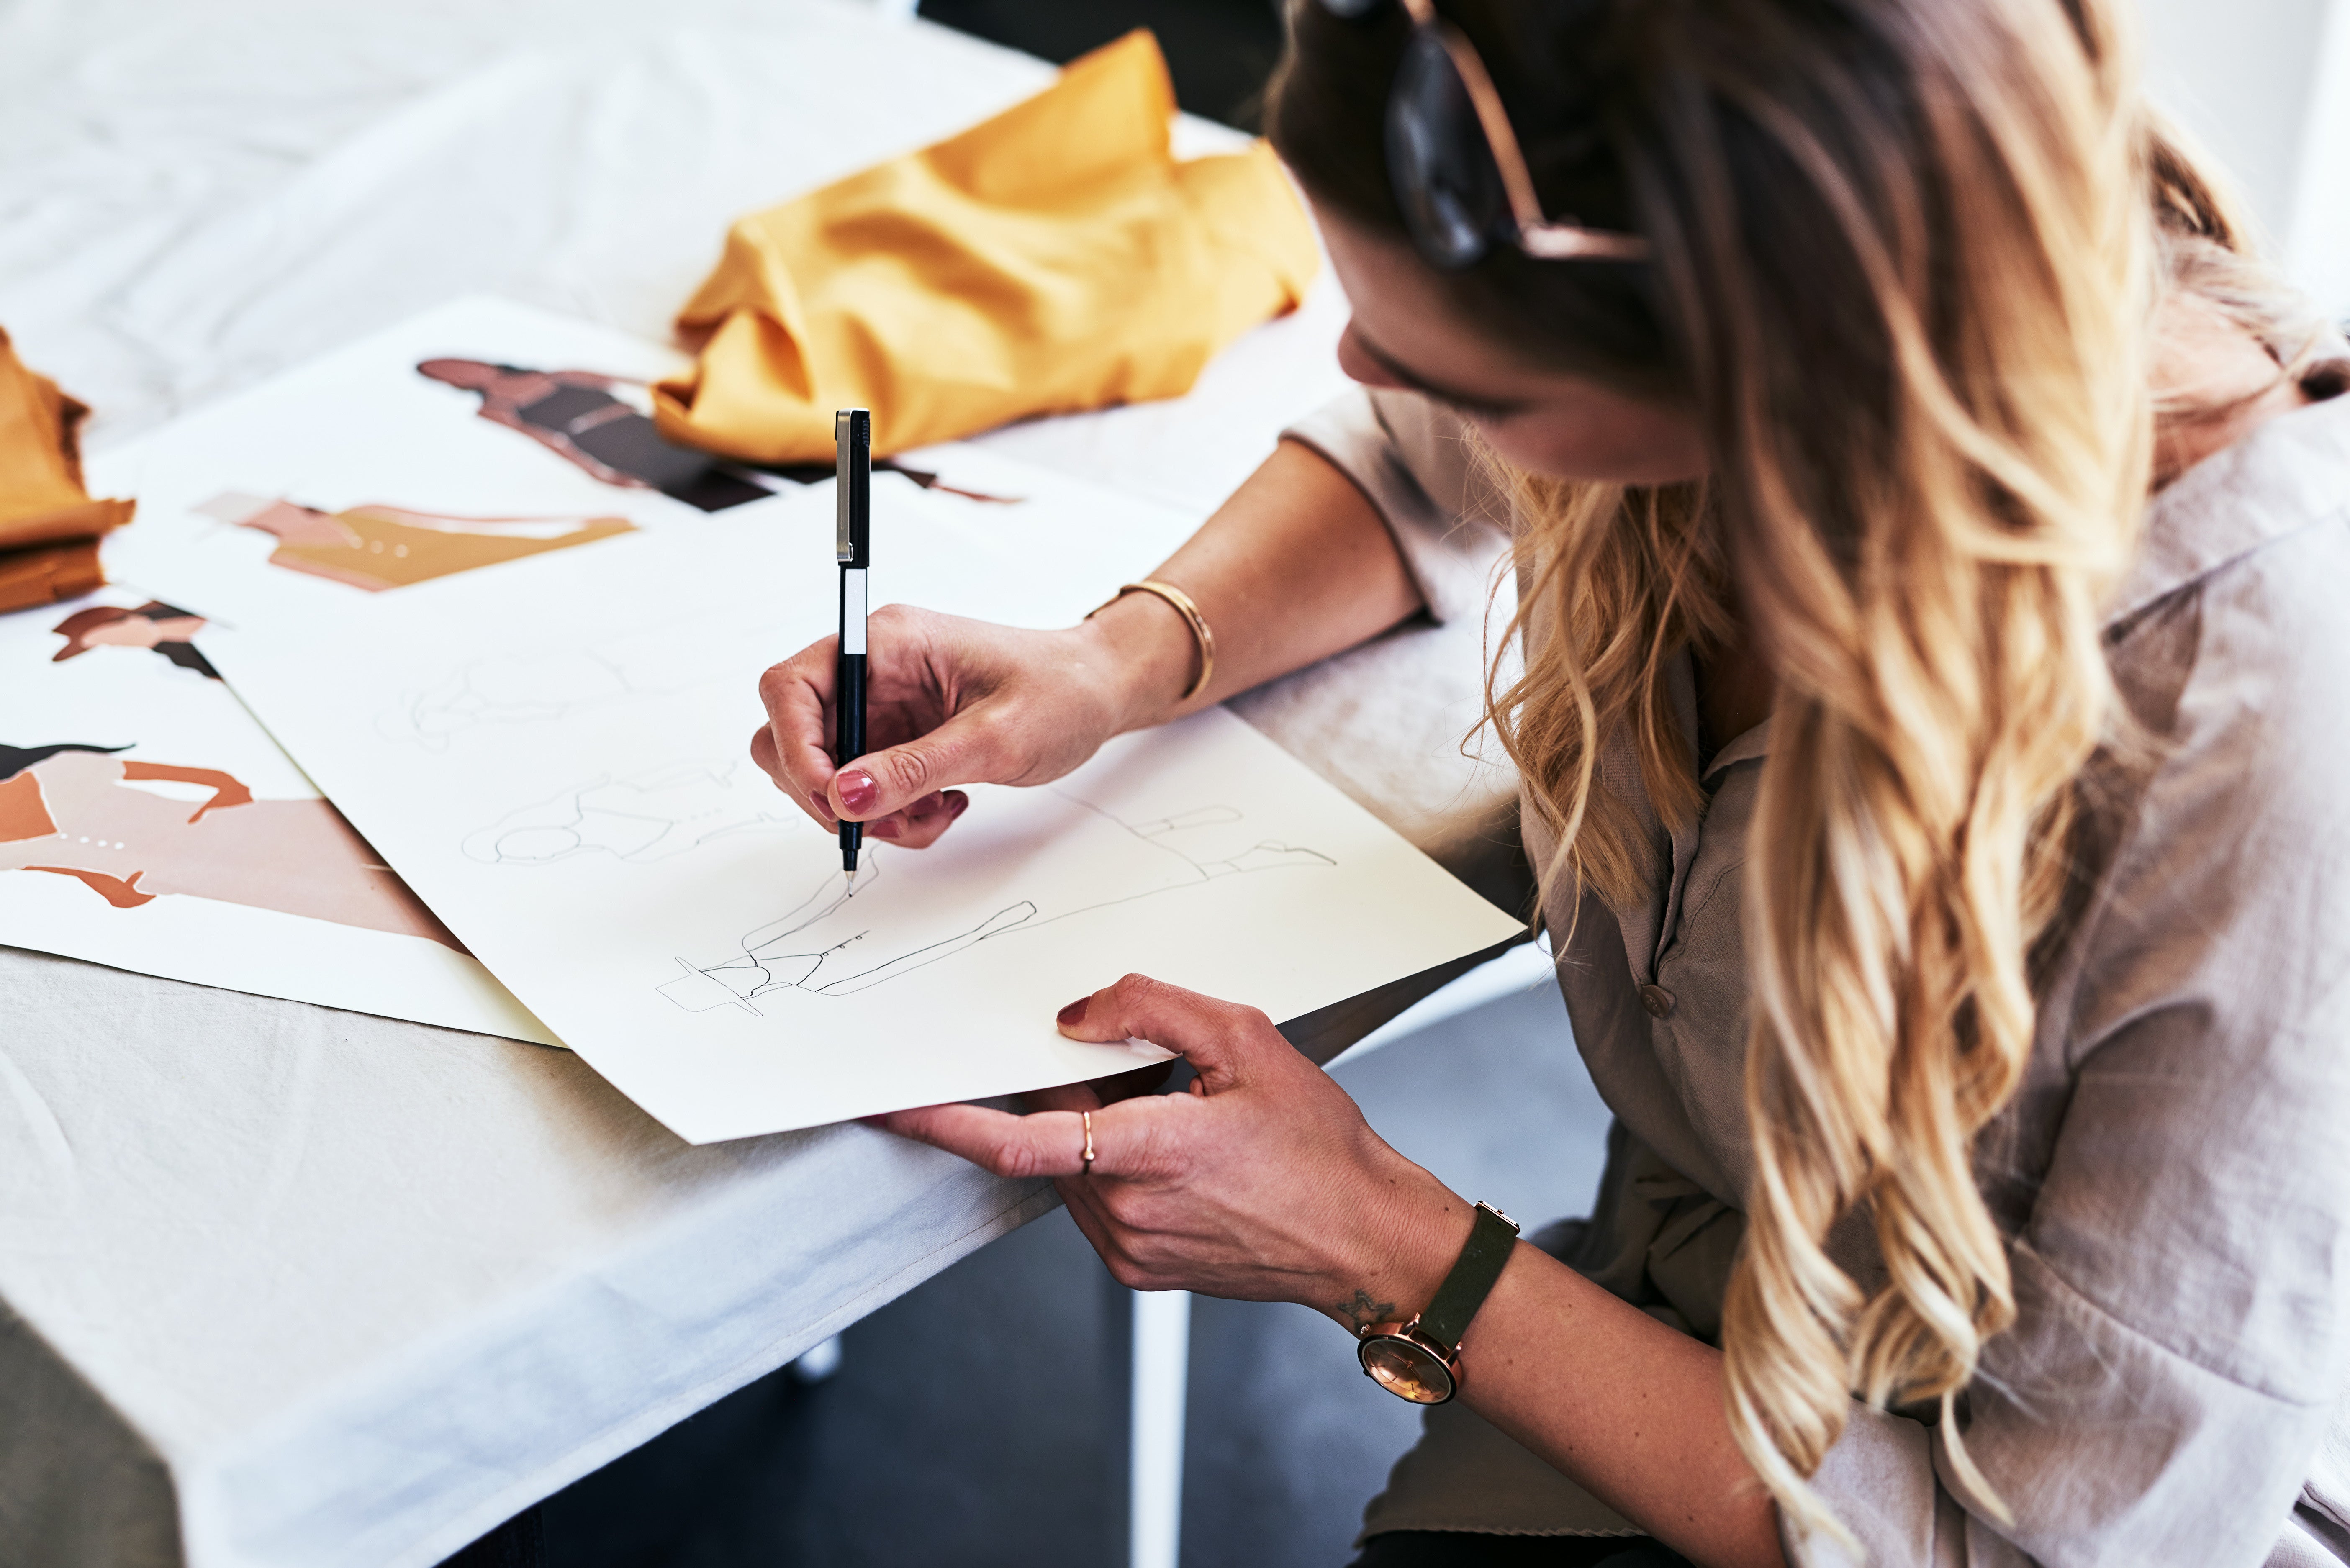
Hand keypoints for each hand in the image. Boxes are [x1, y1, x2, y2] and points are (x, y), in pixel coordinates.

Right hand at [749, 601, 1191, 848]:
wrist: (1097, 693)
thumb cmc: (1060, 691)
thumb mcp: (995, 736)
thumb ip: (916, 767)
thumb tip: (845, 795)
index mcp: (885, 644)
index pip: (791, 687)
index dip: (794, 745)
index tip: (832, 797)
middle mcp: (871, 673)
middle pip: (793, 737)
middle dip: (829, 793)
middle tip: (886, 822)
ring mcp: (880, 708)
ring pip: (828, 775)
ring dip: (868, 813)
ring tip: (932, 816)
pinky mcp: (896, 740)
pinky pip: (864, 791)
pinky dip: (893, 816)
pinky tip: (944, 807)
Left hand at [872, 974, 1471, 1325]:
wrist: (1363, 1238)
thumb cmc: (1319, 1148)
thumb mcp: (1249, 1042)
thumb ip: (1153, 1009)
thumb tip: (1075, 1014)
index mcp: (1154, 1154)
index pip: (1022, 1139)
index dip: (948, 1120)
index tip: (895, 1102)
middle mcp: (1129, 1212)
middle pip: (1051, 1136)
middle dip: (1072, 1093)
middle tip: (1143, 1074)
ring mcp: (1129, 1248)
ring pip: (1070, 1167)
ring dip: (1096, 1129)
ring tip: (1181, 1117)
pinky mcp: (1136, 1268)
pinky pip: (1093, 1198)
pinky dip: (1112, 1162)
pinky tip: (1179, 1151)